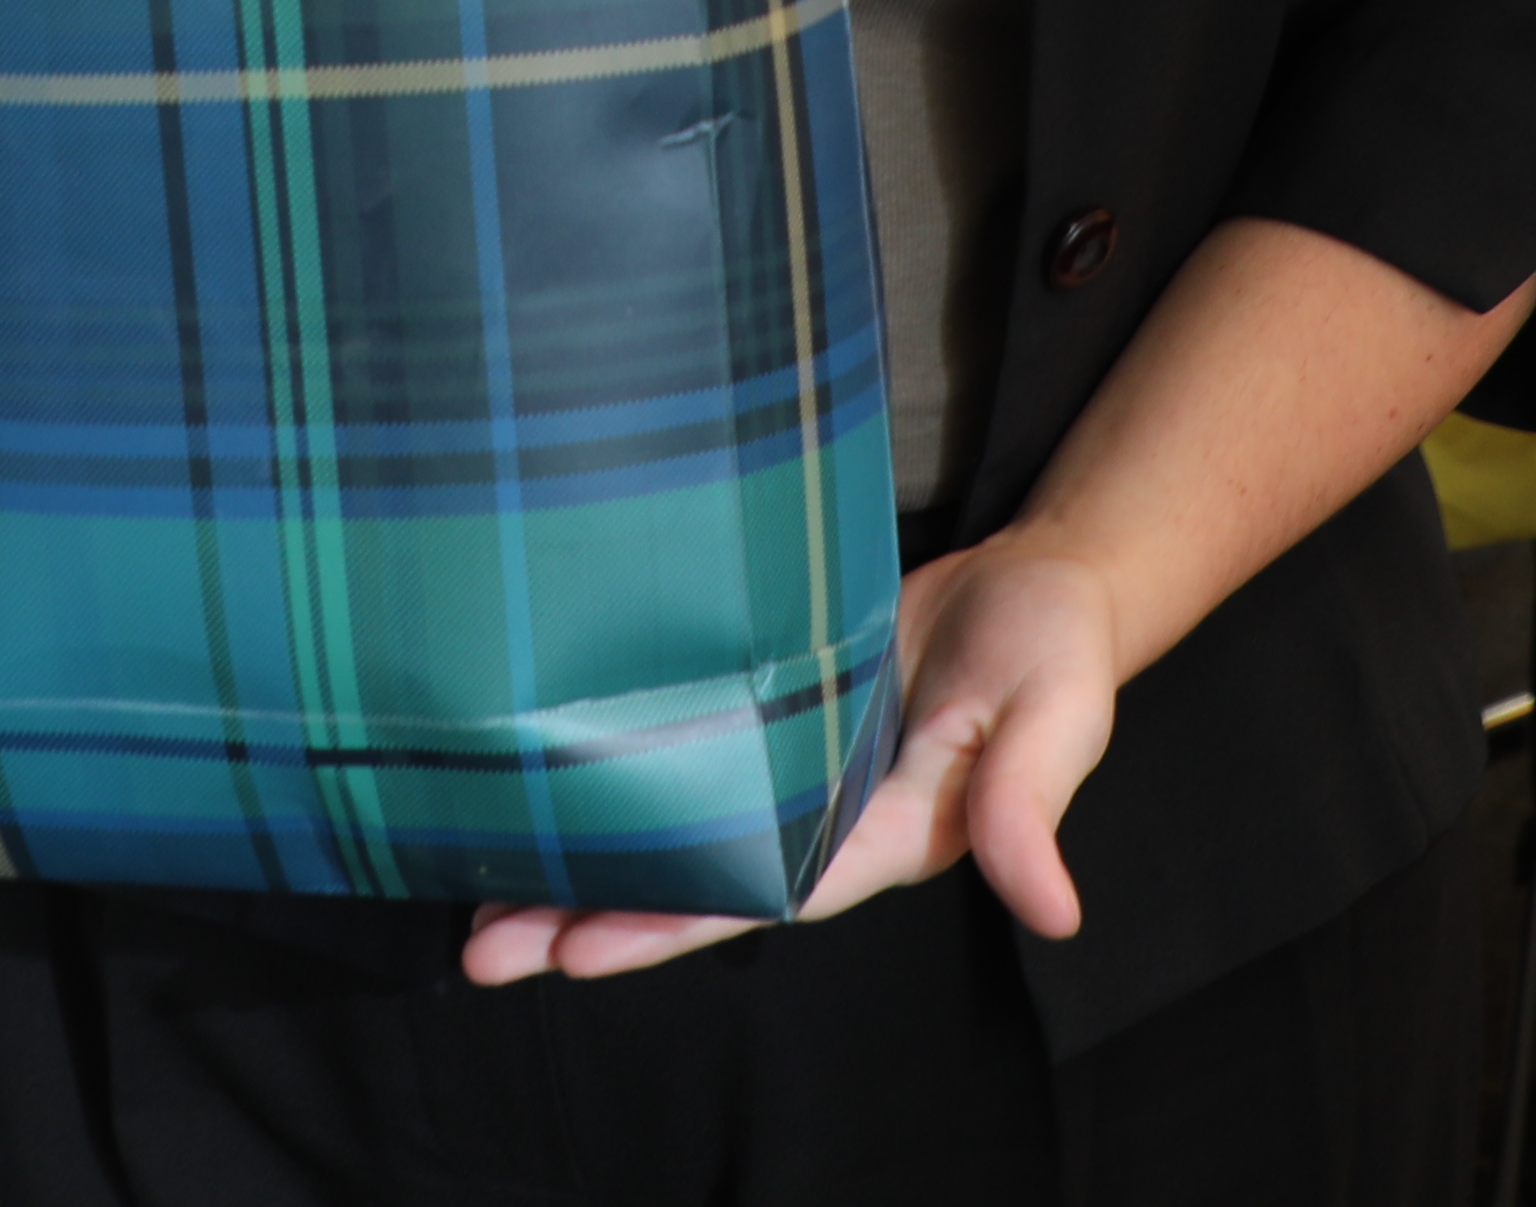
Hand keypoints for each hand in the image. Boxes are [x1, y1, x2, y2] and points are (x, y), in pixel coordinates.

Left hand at [458, 536, 1127, 985]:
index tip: (580, 950)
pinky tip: (545, 804)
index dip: (674, 922)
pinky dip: (622, 796)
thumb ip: (1032, 805)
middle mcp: (826, 822)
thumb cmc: (1054, 649)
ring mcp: (796, 776)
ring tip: (480, 912)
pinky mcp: (775, 720)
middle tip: (483, 953)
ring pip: (679, 841)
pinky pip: (689, 773)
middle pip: (697, 889)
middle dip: (594, 923)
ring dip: (586, 876)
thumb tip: (1054, 913)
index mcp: (886, 835)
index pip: (764, 894)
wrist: (1042, 581)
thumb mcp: (1055, 715)